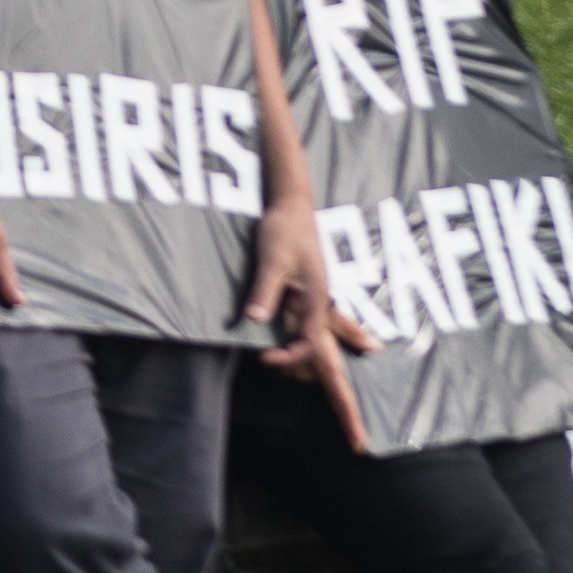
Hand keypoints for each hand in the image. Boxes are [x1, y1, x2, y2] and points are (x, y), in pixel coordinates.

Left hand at [239, 198, 337, 364]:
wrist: (290, 204)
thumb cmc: (285, 228)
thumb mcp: (273, 261)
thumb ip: (265, 291)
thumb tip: (255, 320)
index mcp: (317, 298)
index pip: (310, 342)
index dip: (289, 356)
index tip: (265, 357)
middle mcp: (316, 301)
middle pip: (313, 343)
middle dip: (301, 364)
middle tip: (273, 368)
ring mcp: (307, 295)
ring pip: (303, 332)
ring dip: (290, 348)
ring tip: (270, 359)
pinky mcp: (297, 288)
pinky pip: (293, 318)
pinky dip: (284, 331)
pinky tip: (268, 336)